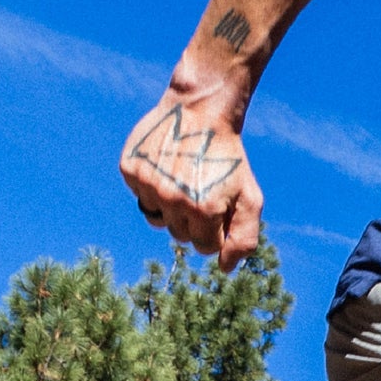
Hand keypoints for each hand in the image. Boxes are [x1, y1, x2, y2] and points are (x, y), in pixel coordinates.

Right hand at [119, 82, 262, 271]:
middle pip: (180, 236)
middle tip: (201, 188)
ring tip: (182, 178)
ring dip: (170, 206)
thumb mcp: (250, 198)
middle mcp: (173, 200)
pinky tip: (165, 167)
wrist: (200, 110)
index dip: (214, 230)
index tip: (218, 206)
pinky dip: (152, 188)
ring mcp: (149, 185)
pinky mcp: (130, 170)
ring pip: (156, 219)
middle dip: (193, 220)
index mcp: (203, 211)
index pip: (205, 247)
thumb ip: (244, 239)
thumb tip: (225, 270)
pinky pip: (141, 197)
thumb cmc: (229, 158)